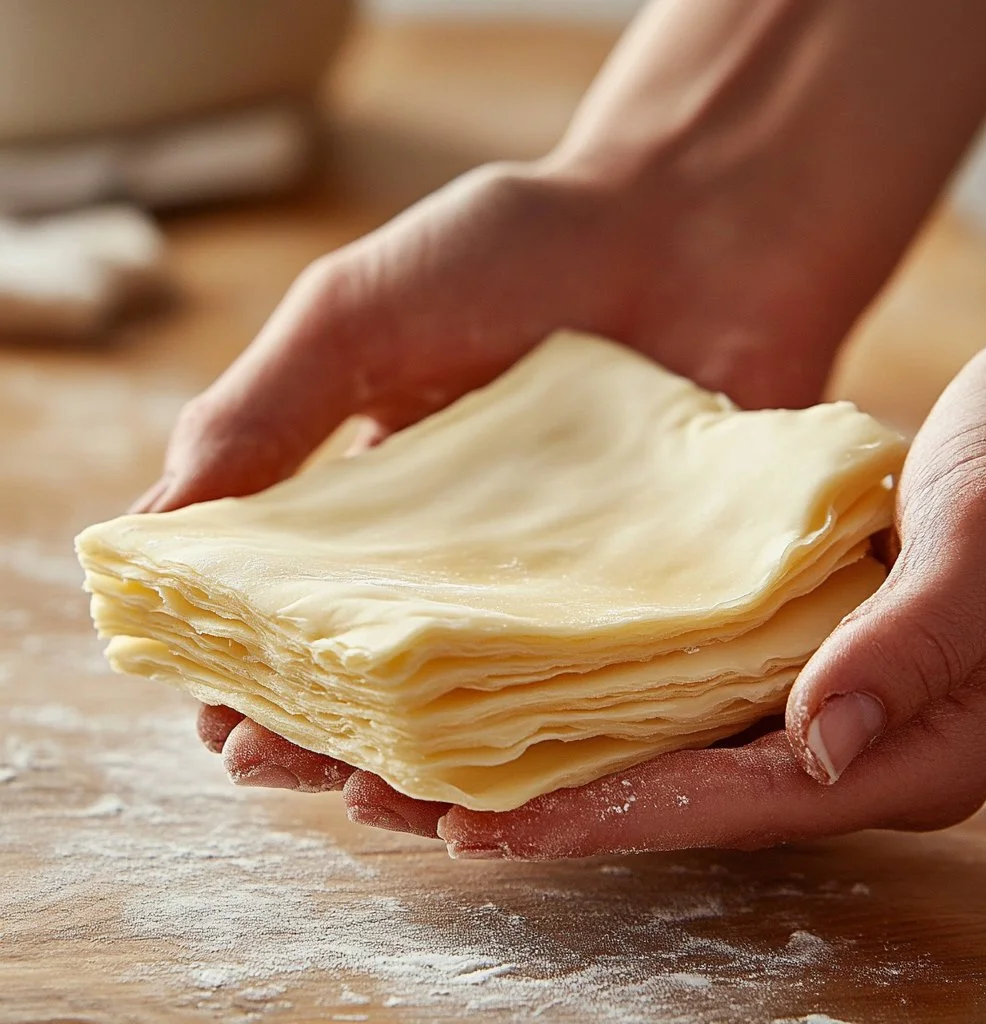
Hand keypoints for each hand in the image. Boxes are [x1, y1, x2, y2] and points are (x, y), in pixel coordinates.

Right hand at [136, 154, 849, 826]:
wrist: (694, 223)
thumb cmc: (518, 250)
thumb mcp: (357, 316)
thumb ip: (259, 414)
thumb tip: (144, 532)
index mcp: (381, 507)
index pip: (302, 614)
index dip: (256, 674)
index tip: (222, 723)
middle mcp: (468, 564)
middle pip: (385, 682)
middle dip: (326, 739)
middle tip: (282, 771)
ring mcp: (565, 589)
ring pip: (487, 713)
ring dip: (427, 766)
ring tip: (381, 800)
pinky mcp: (659, 601)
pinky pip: (608, 698)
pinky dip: (563, 751)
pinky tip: (520, 788)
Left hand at [436, 334, 985, 856]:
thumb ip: (917, 638)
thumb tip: (818, 742)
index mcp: (895, 746)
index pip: (726, 803)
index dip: (601, 818)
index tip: (478, 827)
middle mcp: (836, 741)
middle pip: (666, 794)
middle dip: (531, 807)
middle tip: (387, 802)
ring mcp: (799, 698)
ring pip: (648, 745)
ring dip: (531, 754)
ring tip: (403, 757)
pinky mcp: (769, 648)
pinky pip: (658, 684)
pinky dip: (572, 688)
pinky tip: (492, 676)